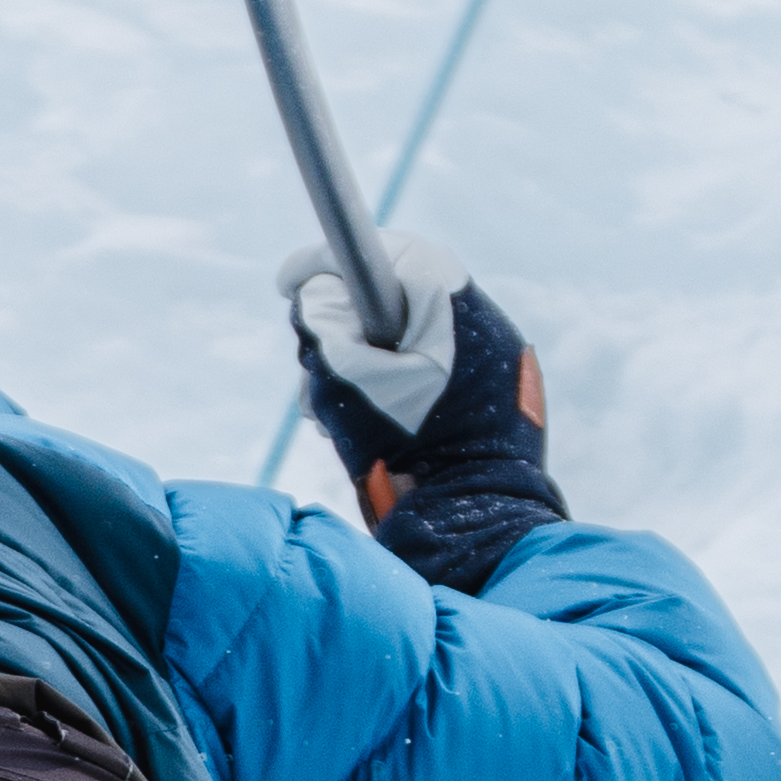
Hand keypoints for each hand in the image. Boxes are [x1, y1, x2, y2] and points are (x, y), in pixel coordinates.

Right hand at [283, 249, 567, 593]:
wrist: (477, 524)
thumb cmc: (413, 455)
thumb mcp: (348, 383)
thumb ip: (324, 326)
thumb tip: (315, 296)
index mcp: (455, 306)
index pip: (383, 256)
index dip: (325, 266)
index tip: (288, 284)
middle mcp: (483, 323)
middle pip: (390, 299)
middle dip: (340, 330)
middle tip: (311, 366)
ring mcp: (493, 361)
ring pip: (405, 339)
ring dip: (360, 367)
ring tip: (336, 417)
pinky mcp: (490, 397)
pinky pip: (428, 370)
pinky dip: (390, 387)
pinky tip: (369, 428)